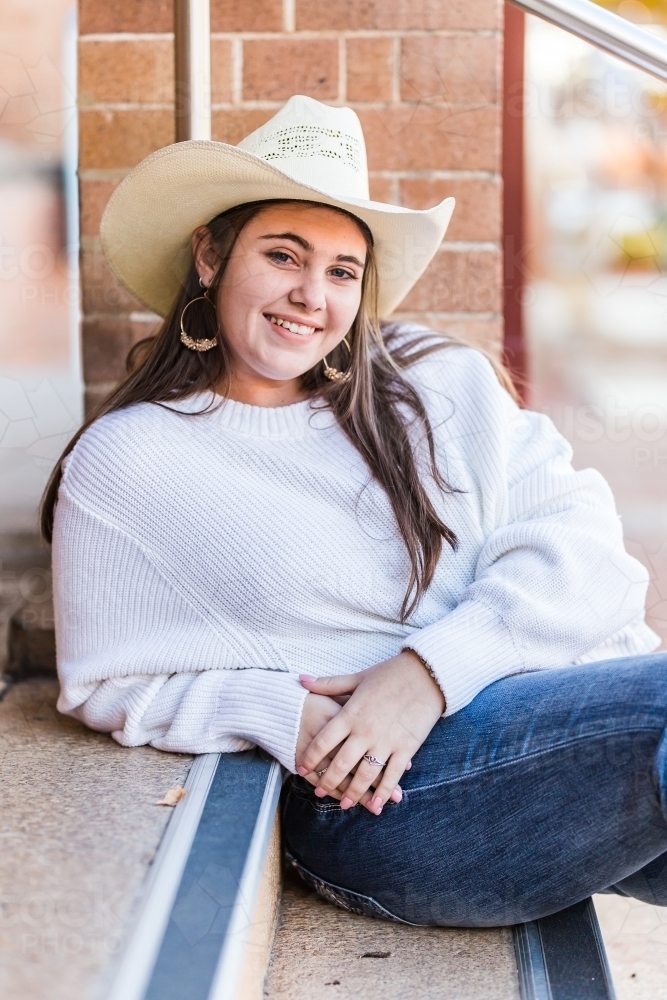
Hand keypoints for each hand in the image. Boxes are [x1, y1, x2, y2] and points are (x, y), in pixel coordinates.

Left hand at [297, 651, 444, 815]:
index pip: (323, 741)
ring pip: (364, 775)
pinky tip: (376, 804)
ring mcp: (386, 742)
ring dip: (353, 793)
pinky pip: (392, 776)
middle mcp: (365, 731)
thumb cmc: (390, 674)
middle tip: (318, 792)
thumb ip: (329, 684)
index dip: (310, 758)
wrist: (426, 675)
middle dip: (328, 781)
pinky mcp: (405, 749)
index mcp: (350, 713)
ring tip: (344, 804)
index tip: (301, 769)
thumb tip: (301, 680)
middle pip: (341, 764)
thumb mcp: (357, 678)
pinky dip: (383, 792)